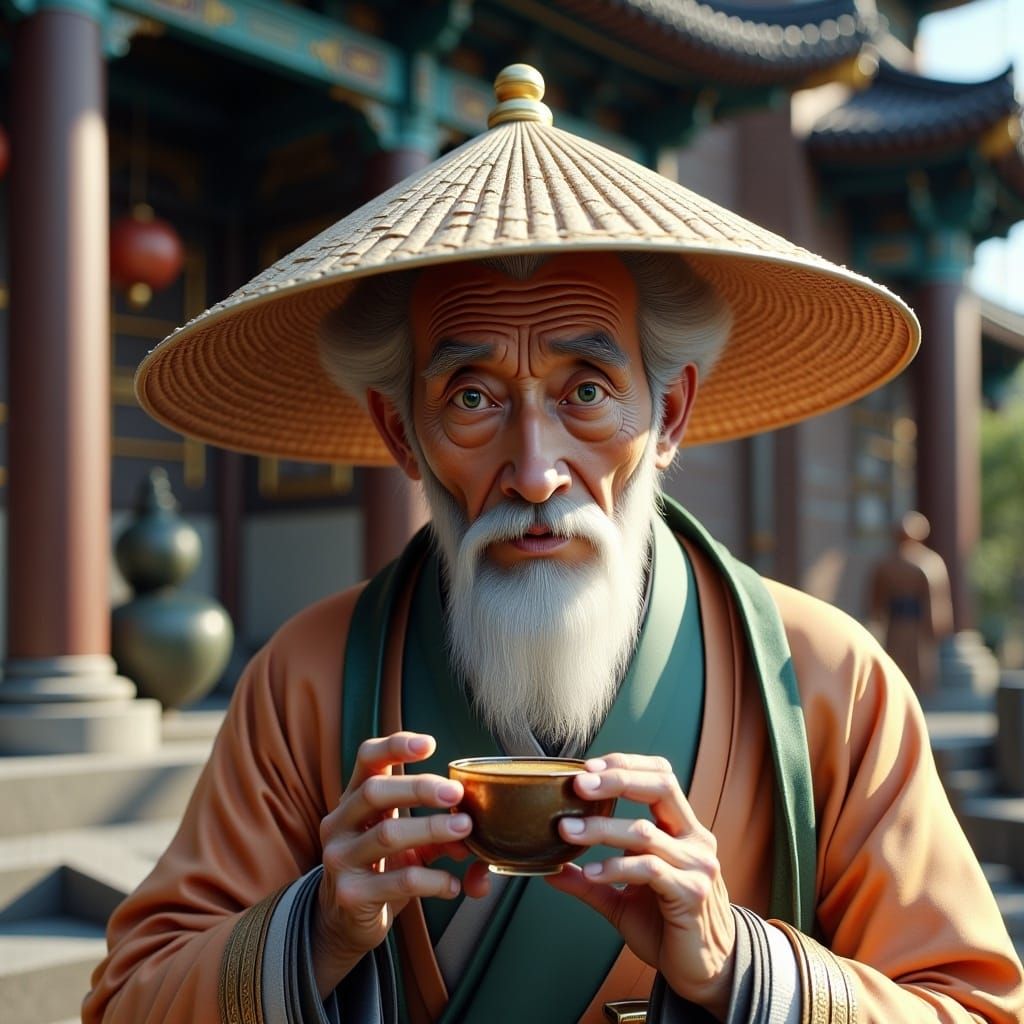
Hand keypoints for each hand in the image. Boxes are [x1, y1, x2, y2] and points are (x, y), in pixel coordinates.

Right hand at [311, 732, 474, 995]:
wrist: (345, 922)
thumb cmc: (381, 868)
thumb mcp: (407, 842)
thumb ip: (437, 833)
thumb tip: (473, 830)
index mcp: (353, 800)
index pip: (366, 760)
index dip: (394, 746)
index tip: (429, 744)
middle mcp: (339, 824)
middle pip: (374, 791)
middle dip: (419, 788)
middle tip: (456, 794)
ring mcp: (340, 859)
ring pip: (387, 835)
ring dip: (431, 829)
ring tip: (465, 831)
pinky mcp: (350, 895)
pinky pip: (398, 881)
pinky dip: (432, 880)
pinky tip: (453, 885)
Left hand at [547, 753, 735, 1020]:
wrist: (705, 972)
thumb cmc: (667, 928)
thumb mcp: (622, 900)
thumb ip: (590, 880)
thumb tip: (548, 867)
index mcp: (682, 830)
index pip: (661, 776)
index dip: (627, 764)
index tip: (588, 767)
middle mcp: (694, 839)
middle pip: (661, 786)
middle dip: (617, 779)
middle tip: (578, 784)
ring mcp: (696, 864)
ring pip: (645, 831)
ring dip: (601, 828)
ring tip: (566, 830)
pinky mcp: (691, 892)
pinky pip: (650, 869)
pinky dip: (616, 867)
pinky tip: (591, 872)